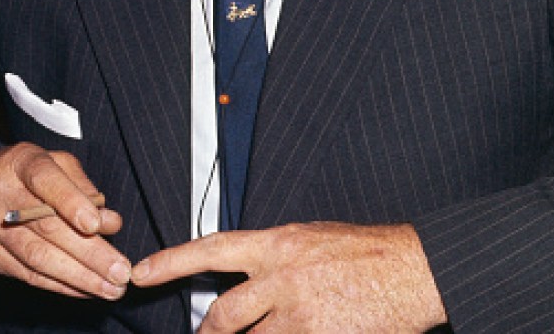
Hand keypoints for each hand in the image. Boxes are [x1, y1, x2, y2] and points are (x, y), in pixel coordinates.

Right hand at [0, 143, 130, 300]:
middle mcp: (2, 196)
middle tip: (120, 271)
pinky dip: (63, 286)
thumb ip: (82, 186)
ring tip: (112, 288)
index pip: (45, 180)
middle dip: (88, 253)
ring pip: (39, 258)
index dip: (71, 202)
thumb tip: (110, 221)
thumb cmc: (21, 174)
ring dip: (80, 277)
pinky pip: (30, 275)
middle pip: (47, 227)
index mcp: (21, 163)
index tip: (97, 224)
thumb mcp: (50, 162)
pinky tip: (88, 291)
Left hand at [131, 222, 448, 332]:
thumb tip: (248, 275)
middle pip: (222, 315)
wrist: (413, 270)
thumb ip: (276, 256)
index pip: (211, 249)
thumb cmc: (368, 251)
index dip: (171, 262)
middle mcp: (281, 276)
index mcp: (277, 243)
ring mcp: (299, 313)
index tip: (140, 273)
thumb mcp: (312, 238)